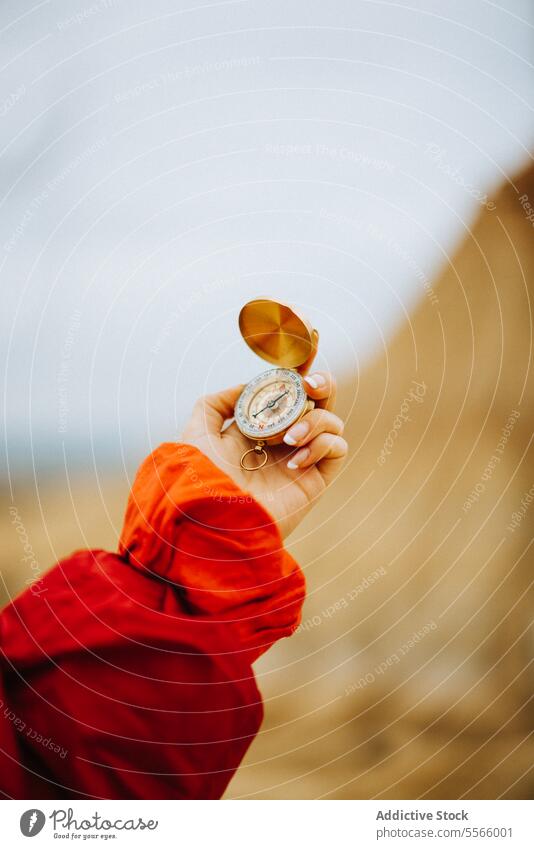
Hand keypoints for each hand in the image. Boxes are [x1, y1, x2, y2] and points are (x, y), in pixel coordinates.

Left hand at [180, 371, 347, 537]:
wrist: (214, 517)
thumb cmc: (201, 477)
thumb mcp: (198, 431)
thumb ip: (217, 402)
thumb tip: (247, 386)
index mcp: (258, 429)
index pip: (287, 395)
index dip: (297, 377)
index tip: (300, 362)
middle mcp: (283, 442)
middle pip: (319, 403)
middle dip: (322, 385)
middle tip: (309, 384)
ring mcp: (302, 460)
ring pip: (332, 423)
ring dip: (315, 420)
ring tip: (288, 438)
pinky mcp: (315, 480)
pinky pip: (337, 449)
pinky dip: (322, 444)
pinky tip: (294, 460)